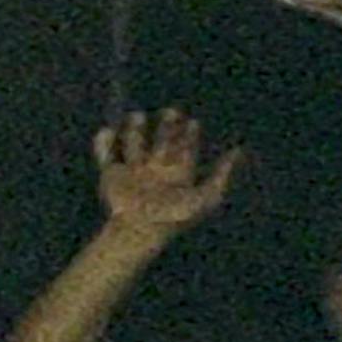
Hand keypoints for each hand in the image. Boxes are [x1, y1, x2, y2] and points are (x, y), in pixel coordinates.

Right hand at [93, 108, 243, 235]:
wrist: (141, 230)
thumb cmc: (174, 217)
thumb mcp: (205, 197)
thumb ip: (221, 176)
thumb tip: (238, 152)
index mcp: (176, 175)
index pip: (185, 150)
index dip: (190, 135)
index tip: (194, 122)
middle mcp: (155, 170)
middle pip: (162, 142)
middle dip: (167, 127)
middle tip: (171, 111)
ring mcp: (133, 172)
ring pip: (134, 144)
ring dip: (135, 130)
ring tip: (137, 115)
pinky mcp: (112, 176)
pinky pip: (105, 155)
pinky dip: (103, 144)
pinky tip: (106, 130)